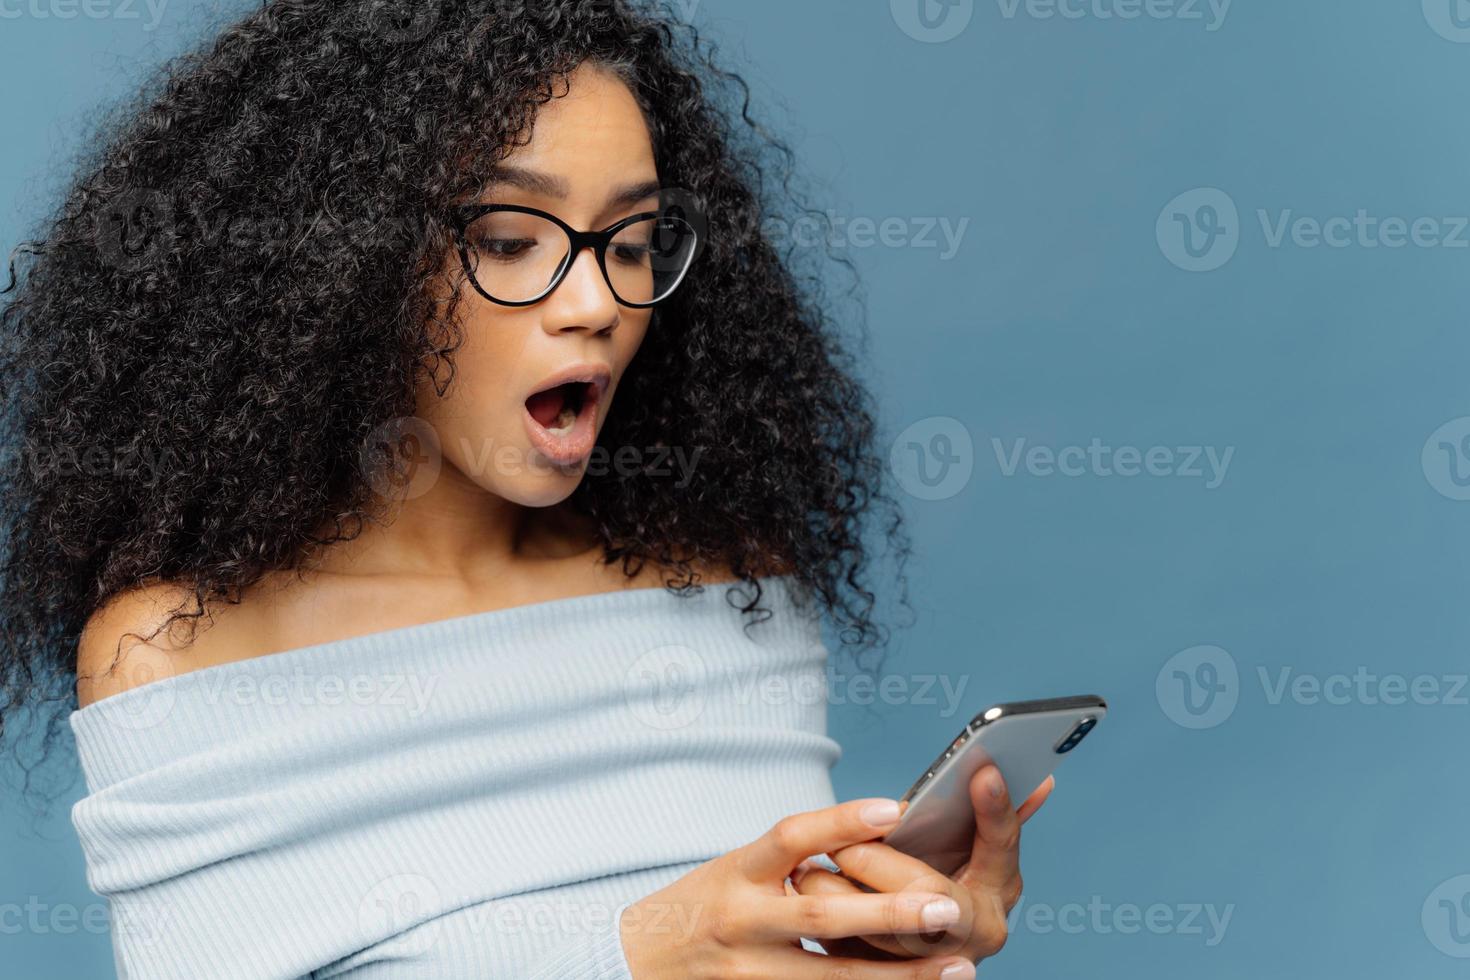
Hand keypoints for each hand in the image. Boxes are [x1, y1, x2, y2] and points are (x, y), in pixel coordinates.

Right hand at [618, 796, 982, 978]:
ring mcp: (749, 974)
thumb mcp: (733, 868)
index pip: (790, 837)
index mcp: (736, 873)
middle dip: (889, 914)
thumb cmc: (701, 908)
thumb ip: (791, 858)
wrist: (635, 964)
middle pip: (821, 916)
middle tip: (947, 906)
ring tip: (958, 967)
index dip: (842, 821)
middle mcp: (742, 922)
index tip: (894, 809)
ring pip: (832, 978)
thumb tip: (873, 833)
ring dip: (900, 976)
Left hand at [788, 767, 1053, 965]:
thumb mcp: (971, 857)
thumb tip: (1040, 780)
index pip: (1000, 846)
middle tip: (844, 840)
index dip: (995, 809)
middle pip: (929, 893)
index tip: (984, 770)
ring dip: (838, 891)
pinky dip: (823, 917)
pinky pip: (849, 951)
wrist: (898, 950)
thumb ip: (990, 822)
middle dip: (880, 862)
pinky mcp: (885, 978)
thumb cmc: (941, 888)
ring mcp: (935, 963)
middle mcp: (974, 935)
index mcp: (999, 894)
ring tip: (811, 865)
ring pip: (880, 928)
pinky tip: (804, 887)